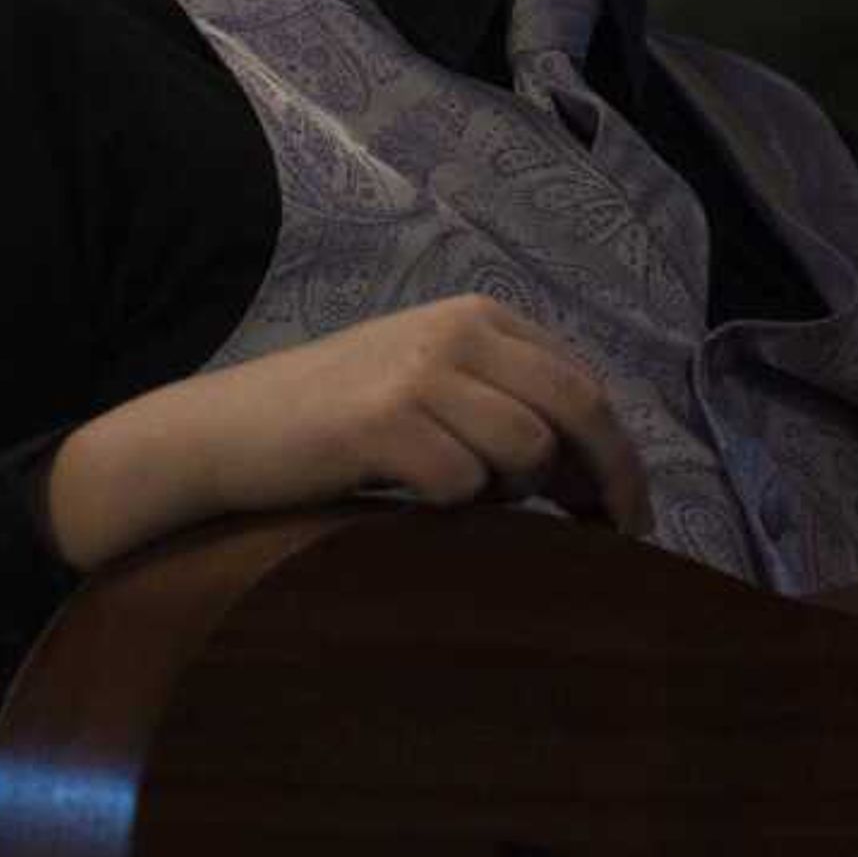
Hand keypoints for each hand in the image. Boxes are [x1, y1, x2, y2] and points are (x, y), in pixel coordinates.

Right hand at [42, 293, 653, 570]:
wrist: (228, 432)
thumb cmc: (339, 425)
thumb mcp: (435, 389)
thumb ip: (510, 409)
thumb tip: (596, 480)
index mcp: (482, 317)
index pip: (586, 387)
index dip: (619, 457)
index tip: (629, 515)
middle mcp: (459, 330)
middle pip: (578, 410)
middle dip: (609, 481)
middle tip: (615, 539)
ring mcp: (420, 370)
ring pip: (526, 450)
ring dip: (507, 493)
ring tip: (454, 494)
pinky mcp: (383, 419)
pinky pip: (463, 483)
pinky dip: (450, 505)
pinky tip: (410, 496)